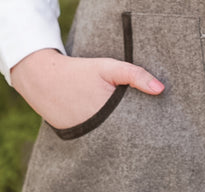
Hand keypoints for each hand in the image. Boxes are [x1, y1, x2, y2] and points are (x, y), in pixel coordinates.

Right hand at [9, 48, 163, 129]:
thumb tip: (161, 89)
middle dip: (133, 124)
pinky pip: (96, 136)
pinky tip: (106, 118)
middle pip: (124, 131)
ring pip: (111, 135)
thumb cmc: (79, 71)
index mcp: (108, 113)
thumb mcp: (108, 67)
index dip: (146, 121)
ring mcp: (86, 136)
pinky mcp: (77, 137)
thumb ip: (134, 75)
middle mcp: (98, 129)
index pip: (135, 124)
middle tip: (142, 114)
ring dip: (119, 128)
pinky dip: (103, 129)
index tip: (157, 116)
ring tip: (124, 116)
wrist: (43, 79)